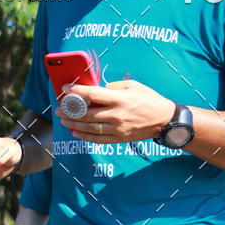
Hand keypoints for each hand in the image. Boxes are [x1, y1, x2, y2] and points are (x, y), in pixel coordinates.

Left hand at [55, 79, 174, 142]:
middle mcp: (116, 115)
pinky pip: (98, 139)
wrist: (164, 120)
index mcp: (119, 99)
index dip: (75, 92)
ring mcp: (117, 129)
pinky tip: (76, 132)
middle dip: (70, 111)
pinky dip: (85, 137)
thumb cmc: (149, 99)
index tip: (64, 89)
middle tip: (60, 108)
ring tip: (64, 120)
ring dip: (74, 124)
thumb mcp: (133, 85)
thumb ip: (113, 87)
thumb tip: (97, 90)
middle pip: (86, 114)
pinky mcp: (119, 138)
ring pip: (89, 128)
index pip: (92, 95)